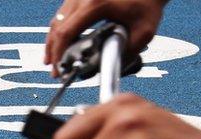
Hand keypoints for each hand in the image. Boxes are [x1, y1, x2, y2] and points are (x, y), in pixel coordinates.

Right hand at [45, 0, 165, 75]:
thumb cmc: (147, 4)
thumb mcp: (143, 33)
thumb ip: (125, 53)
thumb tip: (106, 69)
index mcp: (95, 4)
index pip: (66, 33)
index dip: (59, 55)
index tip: (60, 70)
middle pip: (57, 28)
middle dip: (53, 52)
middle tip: (55, 71)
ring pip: (57, 21)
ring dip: (53, 42)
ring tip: (53, 61)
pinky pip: (63, 15)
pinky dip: (59, 32)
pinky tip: (59, 44)